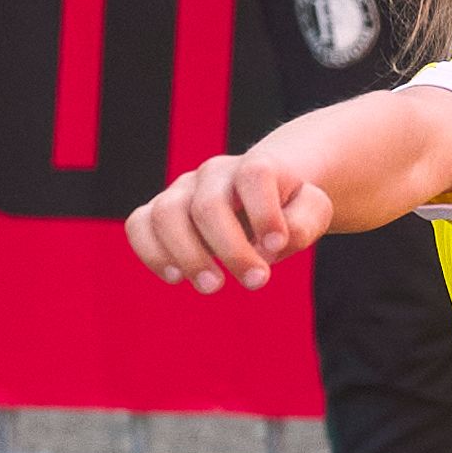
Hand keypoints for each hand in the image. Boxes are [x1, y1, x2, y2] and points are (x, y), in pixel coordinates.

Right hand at [129, 151, 338, 290]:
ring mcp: (182, 190)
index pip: (254, 175)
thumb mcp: (313, 210)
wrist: (263, 189)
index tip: (278, 245)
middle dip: (231, 250)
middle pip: (209, 204)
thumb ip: (302, 223)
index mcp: (256, 167)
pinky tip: (176, 276)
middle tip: (256, 282)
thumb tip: (269, 246)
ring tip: (212, 285)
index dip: (265, 212)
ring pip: (165, 213)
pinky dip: (151, 252)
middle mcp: (214, 174)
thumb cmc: (289, 205)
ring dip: (188, 255)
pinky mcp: (160, 212)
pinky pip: (138, 225)